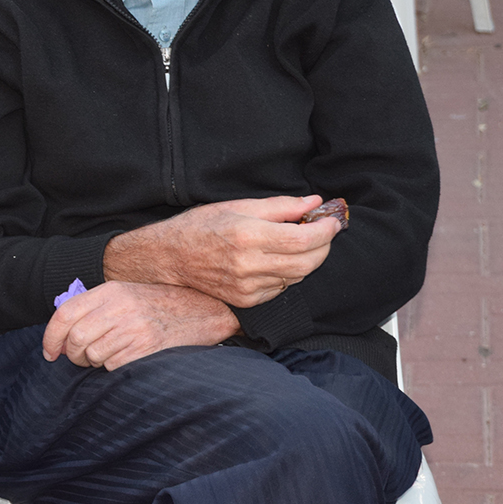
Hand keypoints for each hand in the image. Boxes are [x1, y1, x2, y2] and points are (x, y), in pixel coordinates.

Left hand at [42, 281, 239, 370]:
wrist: (203, 310)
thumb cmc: (159, 306)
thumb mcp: (125, 295)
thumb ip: (95, 308)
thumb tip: (61, 335)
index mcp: (110, 291)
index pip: (64, 313)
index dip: (50, 337)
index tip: (49, 353)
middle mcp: (119, 307)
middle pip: (75, 339)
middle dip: (73, 356)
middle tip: (81, 359)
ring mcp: (133, 327)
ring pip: (93, 356)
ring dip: (95, 363)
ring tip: (111, 355)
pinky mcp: (146, 348)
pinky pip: (114, 367)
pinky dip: (114, 368)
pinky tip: (127, 359)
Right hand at [103, 195, 341, 308]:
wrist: (170, 257)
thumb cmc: (201, 226)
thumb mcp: (237, 205)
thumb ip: (280, 206)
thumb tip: (314, 202)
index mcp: (247, 235)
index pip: (304, 239)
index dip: (325, 231)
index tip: (332, 221)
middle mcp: (249, 265)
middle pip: (308, 262)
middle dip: (323, 246)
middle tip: (322, 232)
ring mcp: (247, 287)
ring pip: (297, 277)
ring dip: (307, 260)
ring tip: (299, 243)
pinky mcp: (246, 301)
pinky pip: (281, 289)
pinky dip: (287, 274)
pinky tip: (276, 260)